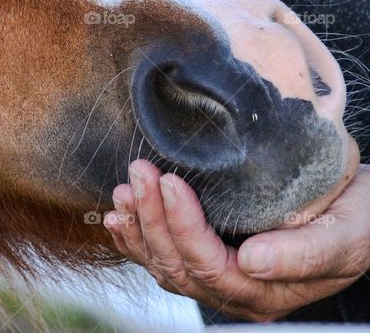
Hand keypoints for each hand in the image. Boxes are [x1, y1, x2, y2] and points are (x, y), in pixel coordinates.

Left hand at [104, 160, 369, 321]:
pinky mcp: (205, 261)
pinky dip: (134, 239)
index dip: (183, 225)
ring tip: (124, 190)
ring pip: (162, 263)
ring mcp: (217, 281)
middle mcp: (236, 294)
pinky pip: (160, 258)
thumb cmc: (358, 221)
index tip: (171, 181)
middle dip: (152, 217)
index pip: (210, 265)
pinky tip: (118, 216)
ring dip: (138, 227)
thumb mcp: (346, 235)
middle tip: (141, 170)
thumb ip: (303, 254)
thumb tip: (253, 262)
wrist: (360, 214)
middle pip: (178, 264)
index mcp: (267, 293)